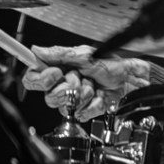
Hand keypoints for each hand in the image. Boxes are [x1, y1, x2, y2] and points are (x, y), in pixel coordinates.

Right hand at [22, 45, 150, 121]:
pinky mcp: (85, 111)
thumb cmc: (111, 64)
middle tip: (81, 77)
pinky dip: (93, 103)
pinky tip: (99, 96)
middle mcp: (63, 86)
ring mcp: (73, 100)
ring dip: (82, 94)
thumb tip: (36, 50)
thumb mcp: (85, 55)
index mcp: (58, 70)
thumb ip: (59, 54)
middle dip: (68, 86)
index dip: (40, 79)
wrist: (131, 79)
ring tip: (93, 85)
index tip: (55, 73)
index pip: (33, 79)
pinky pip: (81, 113)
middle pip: (48, 96)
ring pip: (63, 107)